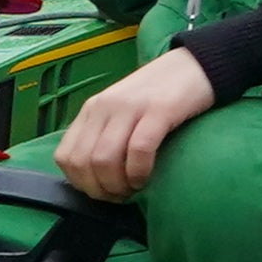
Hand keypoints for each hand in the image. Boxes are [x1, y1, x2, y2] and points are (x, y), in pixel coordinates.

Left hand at [47, 47, 219, 200]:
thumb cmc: (161, 93)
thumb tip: (97, 175)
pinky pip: (138, 149)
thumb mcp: (123, 111)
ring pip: (105, 159)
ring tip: (134, 189)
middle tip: (120, 196)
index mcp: (92, 109)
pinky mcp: (158, 110)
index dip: (80, 184)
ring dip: (118, 185)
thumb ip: (106, 134)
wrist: (196, 64)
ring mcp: (130, 107)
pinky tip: (146, 178)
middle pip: (84, 162)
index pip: (66, 156)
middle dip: (100, 189)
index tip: (102, 192)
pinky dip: (139, 172)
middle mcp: (105, 107)